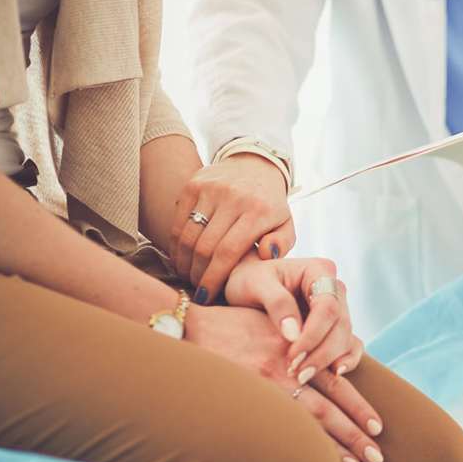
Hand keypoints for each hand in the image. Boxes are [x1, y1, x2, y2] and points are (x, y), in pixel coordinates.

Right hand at [169, 154, 295, 303]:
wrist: (255, 165)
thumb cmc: (270, 205)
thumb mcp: (286, 224)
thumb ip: (282, 244)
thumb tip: (266, 255)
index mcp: (259, 211)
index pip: (228, 252)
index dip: (213, 279)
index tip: (206, 296)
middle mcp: (233, 197)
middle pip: (204, 247)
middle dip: (198, 275)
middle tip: (198, 289)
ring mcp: (211, 189)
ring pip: (188, 236)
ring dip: (184, 262)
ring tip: (189, 275)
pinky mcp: (194, 184)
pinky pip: (178, 221)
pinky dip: (176, 244)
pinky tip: (181, 257)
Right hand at [186, 304, 382, 461]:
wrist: (188, 327)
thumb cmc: (229, 325)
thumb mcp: (271, 324)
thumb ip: (296, 342)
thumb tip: (321, 364)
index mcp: (296, 349)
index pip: (336, 382)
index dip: (358, 406)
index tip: (378, 426)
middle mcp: (286, 369)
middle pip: (330, 407)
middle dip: (355, 432)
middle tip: (377, 455)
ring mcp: (265, 386)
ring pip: (310, 421)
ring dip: (335, 446)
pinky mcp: (246, 398)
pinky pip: (279, 428)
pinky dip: (300, 445)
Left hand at [224, 255, 363, 384]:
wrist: (244, 288)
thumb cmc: (248, 281)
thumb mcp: (254, 284)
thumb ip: (276, 303)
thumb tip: (293, 334)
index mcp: (319, 271)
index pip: (328, 306)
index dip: (314, 333)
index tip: (293, 355)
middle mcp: (334, 289)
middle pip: (341, 324)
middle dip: (321, 352)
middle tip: (297, 373)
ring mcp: (337, 309)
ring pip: (346, 337)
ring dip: (328, 360)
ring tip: (302, 377)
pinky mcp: (334, 327)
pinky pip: (350, 345)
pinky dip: (346, 360)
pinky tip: (334, 374)